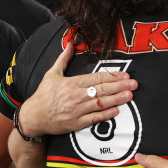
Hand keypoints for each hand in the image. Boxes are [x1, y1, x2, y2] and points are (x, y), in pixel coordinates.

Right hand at [20, 42, 138, 135]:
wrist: (33, 117)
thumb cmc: (43, 95)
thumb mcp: (52, 73)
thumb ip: (63, 59)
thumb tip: (70, 43)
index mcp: (72, 83)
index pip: (96, 78)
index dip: (112, 76)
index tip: (124, 75)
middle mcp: (76, 96)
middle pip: (101, 90)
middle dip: (119, 86)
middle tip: (134, 84)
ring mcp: (76, 110)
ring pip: (100, 104)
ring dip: (116, 99)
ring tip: (129, 96)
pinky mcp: (76, 123)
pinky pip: (93, 119)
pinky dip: (105, 115)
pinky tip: (116, 111)